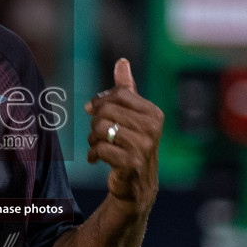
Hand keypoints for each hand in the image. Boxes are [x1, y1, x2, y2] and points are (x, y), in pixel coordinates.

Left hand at [83, 58, 161, 214]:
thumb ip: (127, 90)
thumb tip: (122, 62)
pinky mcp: (132, 163)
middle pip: (106, 111)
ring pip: (100, 129)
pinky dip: (93, 155)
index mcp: (154, 113)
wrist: (137, 185)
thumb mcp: (132, 116)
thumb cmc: (132, 145)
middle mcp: (153, 128)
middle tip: (96, 133)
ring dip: (93, 139)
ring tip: (97, 146)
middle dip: (95, 122)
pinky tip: (96, 159)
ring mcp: (144, 146)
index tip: (92, 109)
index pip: (118, 95)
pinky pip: (100, 149)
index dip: (100, 101)